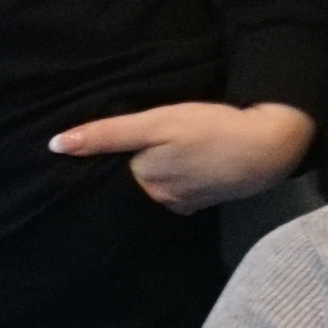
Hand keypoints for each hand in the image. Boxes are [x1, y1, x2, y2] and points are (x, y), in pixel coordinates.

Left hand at [52, 102, 319, 212]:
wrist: (271, 145)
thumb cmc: (210, 129)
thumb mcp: (157, 123)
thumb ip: (108, 134)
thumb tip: (56, 145)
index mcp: (144, 184)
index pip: (107, 178)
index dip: (97, 165)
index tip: (86, 156)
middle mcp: (160, 201)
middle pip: (129, 187)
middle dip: (121, 175)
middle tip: (120, 153)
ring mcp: (185, 203)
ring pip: (152, 191)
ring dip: (148, 179)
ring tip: (147, 159)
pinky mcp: (205, 199)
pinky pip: (176, 193)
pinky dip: (172, 182)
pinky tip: (177, 168)